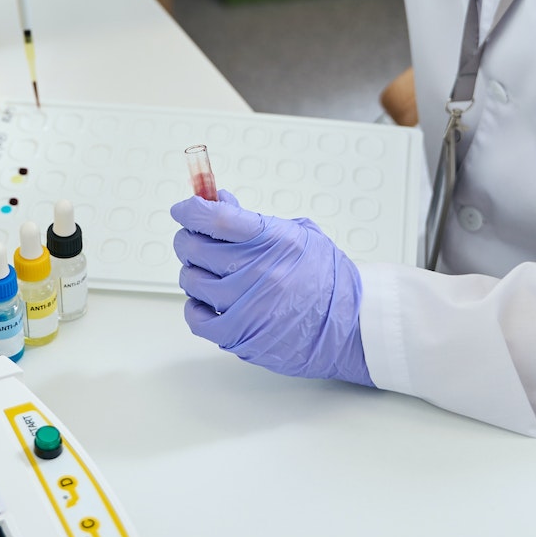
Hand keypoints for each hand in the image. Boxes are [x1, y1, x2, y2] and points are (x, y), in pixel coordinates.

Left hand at [171, 190, 371, 385]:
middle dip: (189, 238)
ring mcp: (248, 306)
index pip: (216, 217)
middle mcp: (258, 272)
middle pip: (195, 247)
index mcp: (273, 240)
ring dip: (193, 273)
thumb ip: (253, 220)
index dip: (191, 209)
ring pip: (192, 281)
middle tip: (195, 239)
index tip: (184, 208)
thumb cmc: (326, 279)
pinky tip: (206, 301)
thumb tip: (216, 201)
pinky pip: (197, 319)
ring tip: (210, 273)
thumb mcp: (297, 234)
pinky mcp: (242, 335)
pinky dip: (195, 308)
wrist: (351, 326)